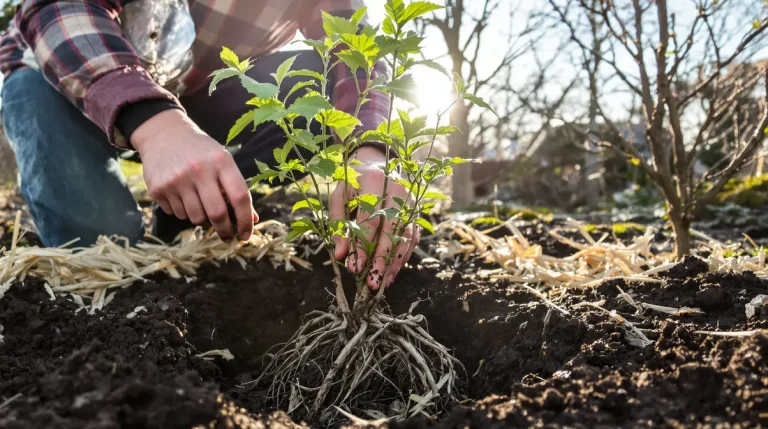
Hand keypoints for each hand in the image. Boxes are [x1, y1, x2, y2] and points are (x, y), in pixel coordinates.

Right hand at [132, 109, 255, 241]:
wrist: (163, 134)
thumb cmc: (201, 152)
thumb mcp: (222, 161)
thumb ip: (237, 189)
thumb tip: (253, 220)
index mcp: (221, 161)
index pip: (240, 197)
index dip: (245, 220)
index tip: (245, 235)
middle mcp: (199, 170)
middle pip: (217, 213)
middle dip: (225, 230)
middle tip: (227, 237)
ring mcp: (177, 180)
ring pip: (196, 218)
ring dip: (202, 219)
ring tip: (200, 204)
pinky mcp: (159, 188)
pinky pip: (177, 214)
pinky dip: (184, 211)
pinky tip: (182, 195)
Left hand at [329, 146, 419, 289]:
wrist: (377, 159)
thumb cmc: (354, 180)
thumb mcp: (340, 195)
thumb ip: (339, 224)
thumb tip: (340, 254)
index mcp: (374, 182)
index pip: (369, 220)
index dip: (362, 246)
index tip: (354, 267)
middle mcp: (397, 190)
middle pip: (393, 230)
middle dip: (382, 259)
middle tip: (371, 282)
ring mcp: (410, 200)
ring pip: (406, 236)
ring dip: (395, 262)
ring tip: (383, 282)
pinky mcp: (416, 210)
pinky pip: (413, 237)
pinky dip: (404, 256)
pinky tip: (393, 272)